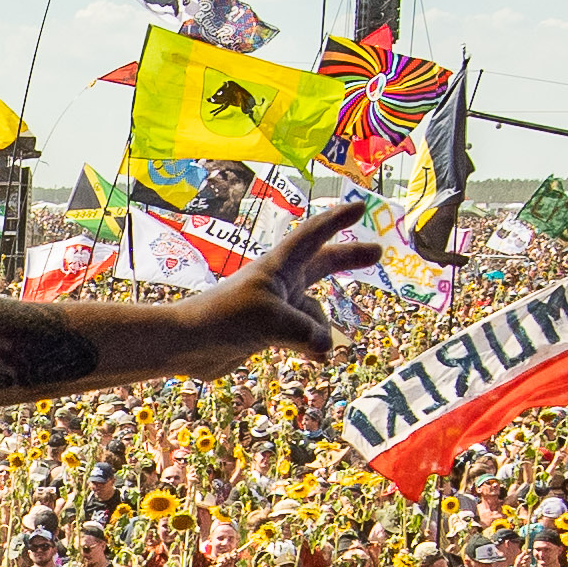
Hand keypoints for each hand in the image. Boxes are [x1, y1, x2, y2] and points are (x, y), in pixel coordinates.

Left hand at [184, 197, 382, 368]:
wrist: (189, 345)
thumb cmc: (227, 320)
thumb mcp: (275, 323)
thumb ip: (308, 333)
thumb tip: (327, 348)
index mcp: (279, 266)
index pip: (314, 235)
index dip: (337, 221)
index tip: (360, 207)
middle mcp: (280, 282)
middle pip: (323, 265)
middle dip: (349, 258)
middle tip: (378, 253)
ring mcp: (276, 307)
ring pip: (314, 314)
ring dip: (320, 331)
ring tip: (314, 349)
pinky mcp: (269, 332)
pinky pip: (303, 336)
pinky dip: (312, 347)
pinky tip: (319, 359)